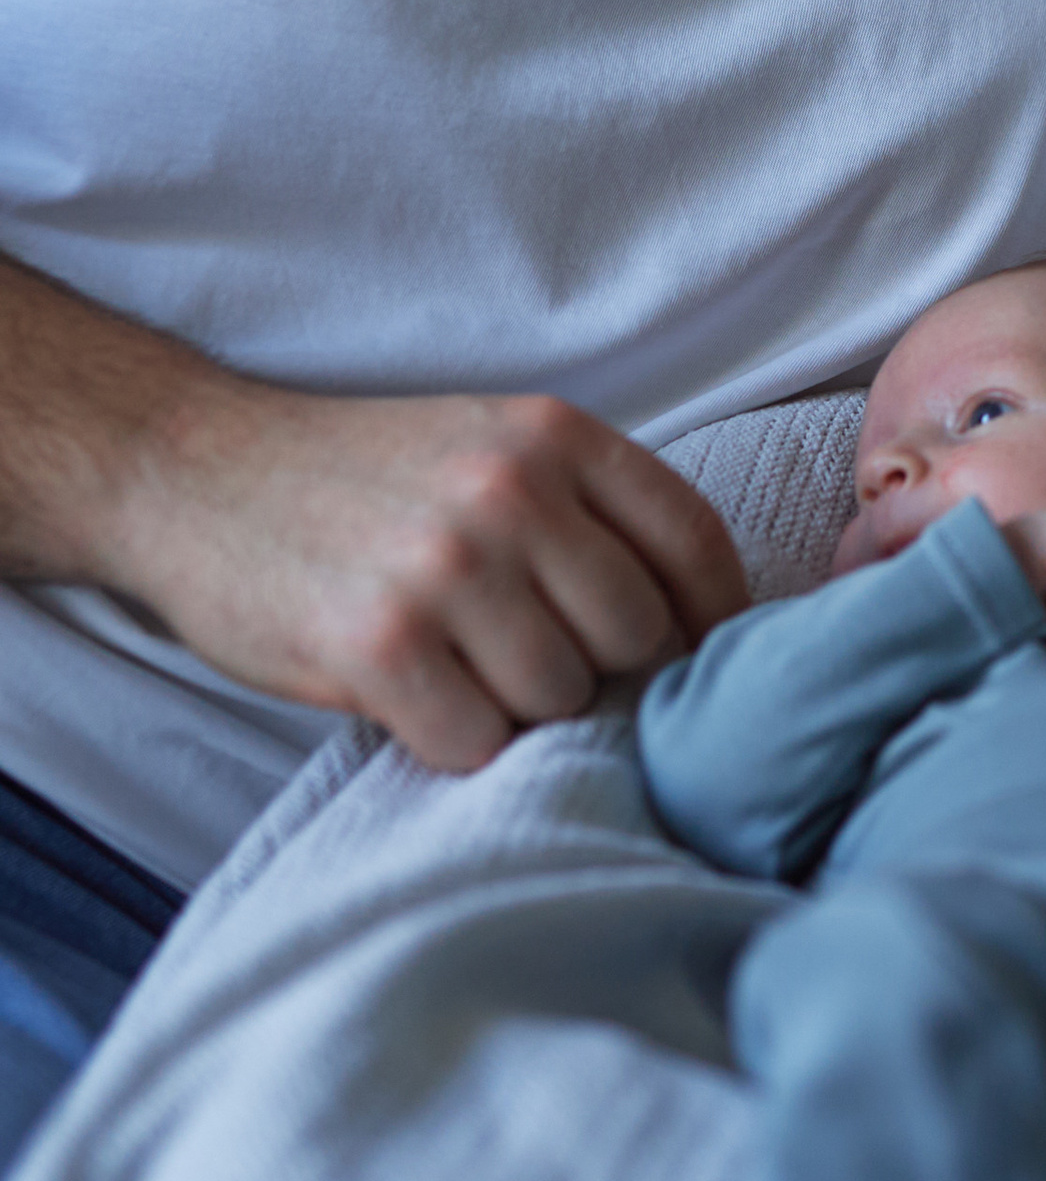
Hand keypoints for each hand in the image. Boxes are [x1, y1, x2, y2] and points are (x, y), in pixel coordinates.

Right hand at [105, 385, 747, 776]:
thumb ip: (584, 510)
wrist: (194, 472)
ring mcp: (447, 568)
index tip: (710, 663)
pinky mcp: (379, 645)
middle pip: (638, 635)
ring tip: (465, 675)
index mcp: (555, 437)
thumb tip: (696, 624)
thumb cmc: (360, 476)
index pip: (694, 541)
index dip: (718, 618)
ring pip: (562, 696)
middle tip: (540, 668)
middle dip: (605, 671)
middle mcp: (512, 493)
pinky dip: (455, 743)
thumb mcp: (488, 445)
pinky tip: (417, 703)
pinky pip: (476, 742)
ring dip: (523, 711)